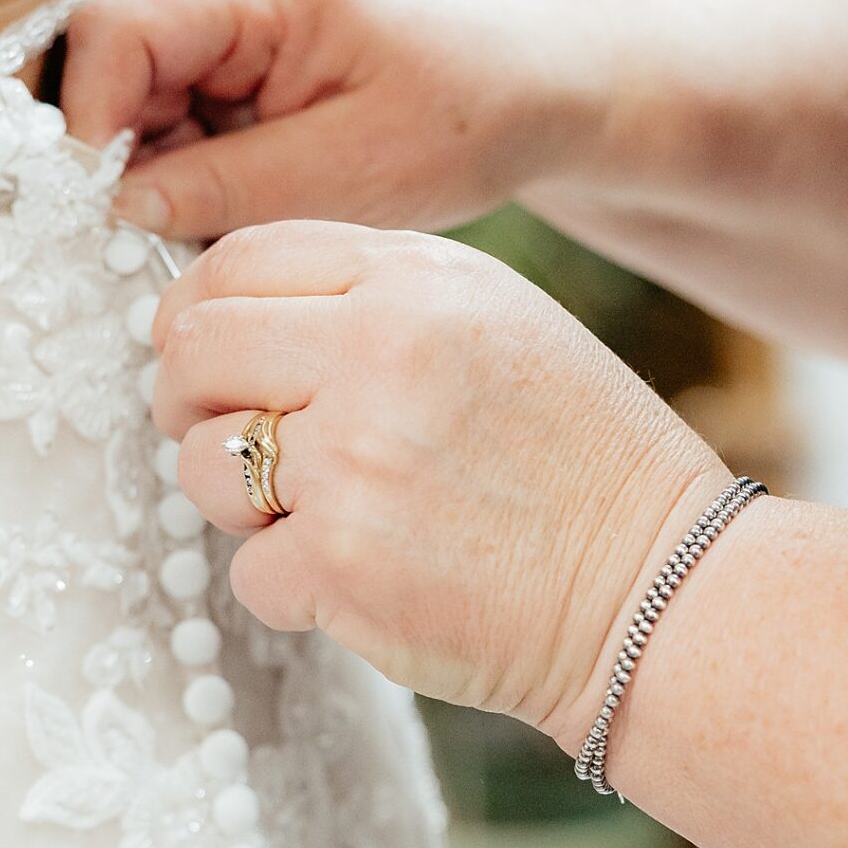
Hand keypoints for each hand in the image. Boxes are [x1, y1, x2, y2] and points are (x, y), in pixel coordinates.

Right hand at [61, 0, 600, 241]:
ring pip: (136, 96)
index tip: (104, 216)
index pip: (117, 31)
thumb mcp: (354, 173)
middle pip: (113, 65)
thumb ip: (224, 188)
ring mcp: (228, 5)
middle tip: (175, 237)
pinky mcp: (236, 43)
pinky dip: (191, 164)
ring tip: (234, 217)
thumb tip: (117, 207)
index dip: (88, 125)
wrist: (541, 81)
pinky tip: (245, 198)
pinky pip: (174, 107)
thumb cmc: (470, 115)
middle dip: (127, 158)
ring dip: (161, 169)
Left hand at [152, 220, 726, 744]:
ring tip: (330, 515)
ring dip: (243, 503)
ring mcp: (354, 461)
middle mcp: (377, 353)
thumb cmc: (575, 460)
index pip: (237, 260)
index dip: (196, 310)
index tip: (207, 357)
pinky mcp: (340, 564)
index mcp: (413, 281)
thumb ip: (366, 299)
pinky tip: (368, 580)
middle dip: (189, 402)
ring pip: (200, 465)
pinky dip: (293, 587)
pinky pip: (247, 570)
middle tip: (232, 439)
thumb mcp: (492, 322)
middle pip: (192, 351)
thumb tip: (220, 314)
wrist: (658, 586)